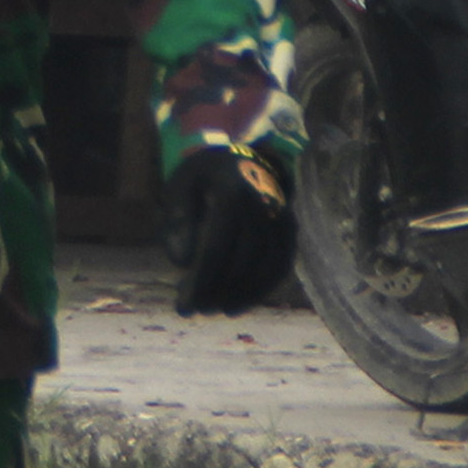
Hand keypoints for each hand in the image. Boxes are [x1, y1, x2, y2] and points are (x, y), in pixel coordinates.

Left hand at [166, 148, 294, 316]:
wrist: (242, 157)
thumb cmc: (203, 178)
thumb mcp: (179, 187)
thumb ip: (177, 221)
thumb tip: (182, 262)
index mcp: (230, 191)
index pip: (217, 244)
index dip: (202, 278)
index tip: (186, 302)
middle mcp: (262, 204)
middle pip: (242, 259)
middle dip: (219, 290)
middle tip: (197, 310)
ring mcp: (280, 216)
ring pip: (265, 266)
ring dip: (241, 295)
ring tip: (216, 310)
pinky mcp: (289, 228)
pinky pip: (281, 264)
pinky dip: (262, 289)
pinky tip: (238, 305)